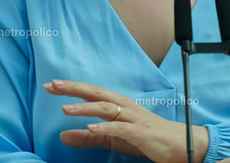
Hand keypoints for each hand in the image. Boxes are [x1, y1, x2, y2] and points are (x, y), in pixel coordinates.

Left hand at [44, 79, 207, 162]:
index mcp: (118, 106)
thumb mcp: (114, 138)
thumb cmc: (146, 138)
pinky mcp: (140, 132)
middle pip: (96, 93)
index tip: (51, 85)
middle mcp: (124, 107)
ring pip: (106, 108)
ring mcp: (133, 118)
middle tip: (52, 85)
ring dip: (85, 107)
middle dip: (74, 88)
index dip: (71, 88)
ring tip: (65, 108)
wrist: (179, 145)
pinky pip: (121, 128)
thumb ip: (89, 137)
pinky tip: (91, 128)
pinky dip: (105, 127)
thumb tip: (63, 135)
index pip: (91, 93)